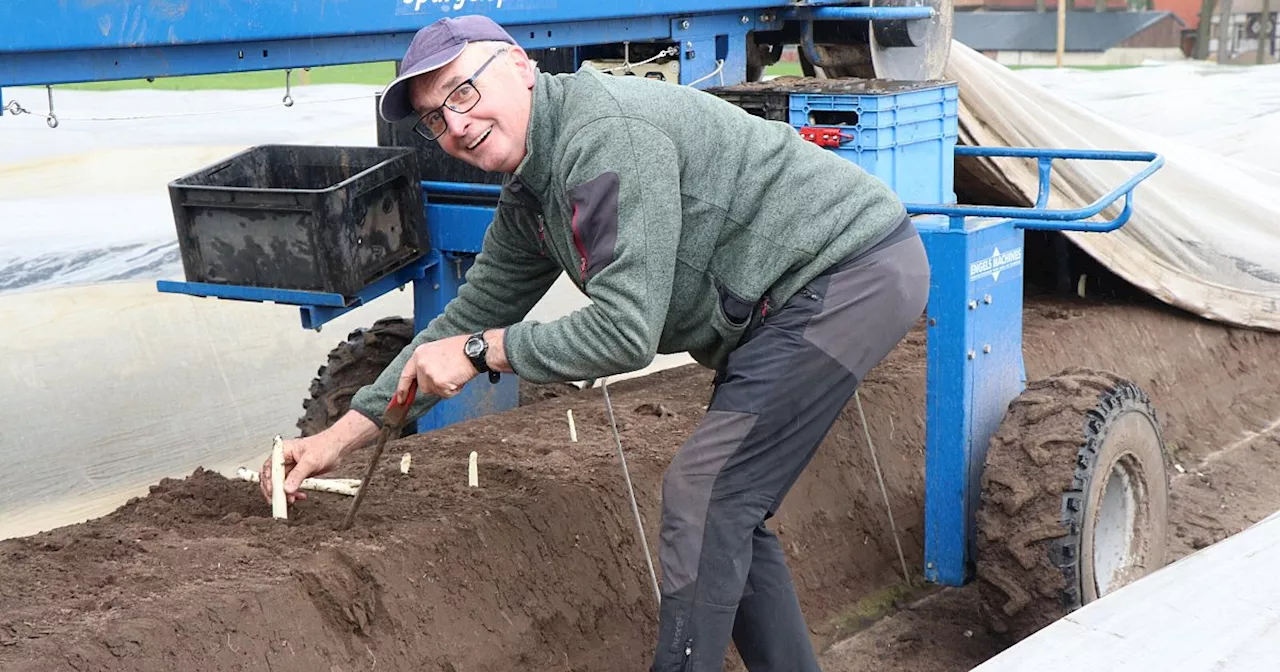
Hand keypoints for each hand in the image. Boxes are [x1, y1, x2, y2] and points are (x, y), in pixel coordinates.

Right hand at [259, 411, 377, 503]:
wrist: (337, 448)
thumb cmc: (325, 446)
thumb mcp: (311, 461)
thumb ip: (298, 475)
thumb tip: (287, 488)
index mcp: (282, 451)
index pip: (269, 469)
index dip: (269, 482)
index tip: (274, 493)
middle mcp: (283, 459)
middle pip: (271, 478)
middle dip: (275, 491)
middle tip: (281, 501)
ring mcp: (289, 467)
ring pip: (280, 484)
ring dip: (285, 494)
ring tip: (292, 499)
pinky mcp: (296, 474)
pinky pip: (290, 486)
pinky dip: (293, 493)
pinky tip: (299, 496)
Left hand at [394, 334, 479, 403]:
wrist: (475, 349)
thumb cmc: (462, 348)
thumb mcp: (438, 350)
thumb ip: (427, 363)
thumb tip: (425, 379)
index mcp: (419, 354)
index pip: (406, 374)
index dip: (403, 388)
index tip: (400, 398)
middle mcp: (421, 363)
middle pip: (423, 387)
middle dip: (435, 386)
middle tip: (449, 375)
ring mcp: (429, 373)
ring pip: (434, 392)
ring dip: (445, 387)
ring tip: (455, 373)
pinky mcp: (439, 383)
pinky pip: (445, 394)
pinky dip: (454, 390)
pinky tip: (459, 377)